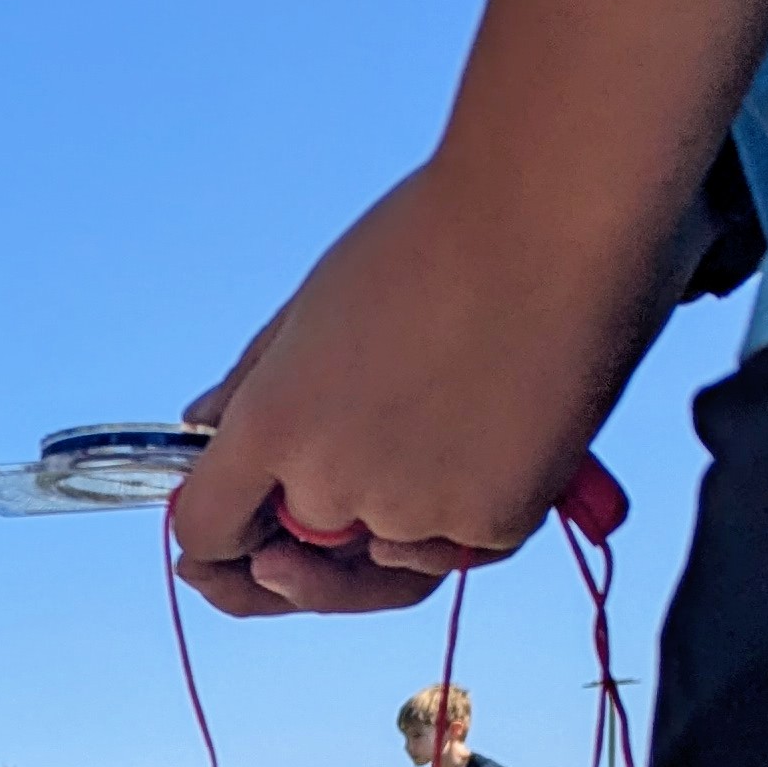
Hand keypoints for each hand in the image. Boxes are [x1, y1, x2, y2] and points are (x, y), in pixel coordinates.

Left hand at [173, 160, 660, 618]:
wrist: (565, 208)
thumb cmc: (439, 234)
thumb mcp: (315, 304)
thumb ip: (254, 381)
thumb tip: (202, 425)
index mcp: (271, 426)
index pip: (207, 529)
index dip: (210, 541)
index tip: (224, 537)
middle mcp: (330, 485)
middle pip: (294, 554)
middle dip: (301, 538)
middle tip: (336, 492)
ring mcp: (412, 514)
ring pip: (381, 558)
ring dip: (389, 523)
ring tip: (428, 431)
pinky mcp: (494, 524)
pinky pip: (455, 550)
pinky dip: (458, 518)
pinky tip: (480, 441)